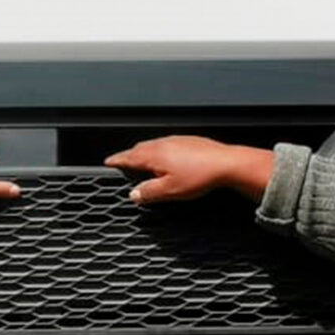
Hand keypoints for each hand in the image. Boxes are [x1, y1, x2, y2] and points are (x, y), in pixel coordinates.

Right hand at [106, 136, 274, 204]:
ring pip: (153, 145)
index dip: (116, 160)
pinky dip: (161, 150)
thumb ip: (149, 192)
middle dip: (129, 155)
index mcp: (153, 155)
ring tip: (143, 160)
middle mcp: (162, 144)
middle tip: (122, 161)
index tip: (108, 162)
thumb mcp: (170, 190)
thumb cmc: (200, 175)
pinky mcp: (189, 140)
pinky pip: (168, 143)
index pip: (128, 157)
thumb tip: (134, 194)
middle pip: (139, 148)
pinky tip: (168, 158)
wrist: (226, 163)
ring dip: (144, 152)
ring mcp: (176, 140)